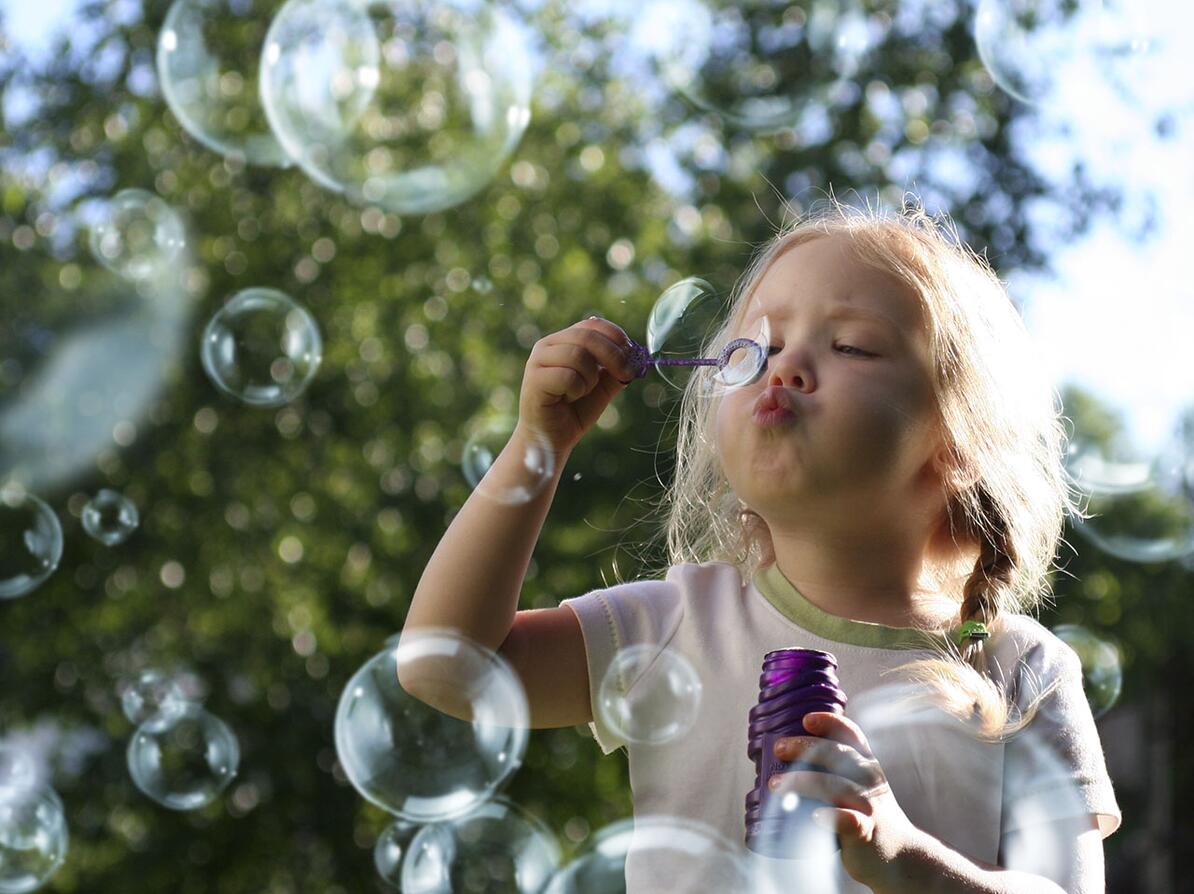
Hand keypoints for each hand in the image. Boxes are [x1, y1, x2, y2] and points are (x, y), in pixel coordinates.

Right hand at [516, 316, 637, 457]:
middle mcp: (548, 345)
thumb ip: (616, 370)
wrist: (551, 439)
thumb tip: (636, 356)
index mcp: (564, 340)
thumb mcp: (603, 387)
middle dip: (613, 355)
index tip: (631, 357)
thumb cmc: (574, 411)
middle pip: (587, 335)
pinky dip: (577, 390)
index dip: (616, 336)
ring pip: (578, 355)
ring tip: (582, 392)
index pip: (593, 323)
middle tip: (625, 375)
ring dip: (590, 378)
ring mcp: (538, 361)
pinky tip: (569, 399)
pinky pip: (568, 376)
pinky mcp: (534, 379)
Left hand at [769, 712, 924, 892]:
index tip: (806, 720)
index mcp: (865, 764)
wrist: (899, 855)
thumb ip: (832, 770)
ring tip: (775, 784)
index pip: (851, 734)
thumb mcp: (858, 784)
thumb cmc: (866, 815)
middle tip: (778, 748)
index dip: (830, 722)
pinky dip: (832, 817)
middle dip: (804, 747)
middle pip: (837, 754)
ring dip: (803, 781)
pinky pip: (849, 821)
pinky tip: (816, 815)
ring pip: (835, 785)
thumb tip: (781, 760)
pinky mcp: (866, 832)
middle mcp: (868, 779)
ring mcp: (868, 805)